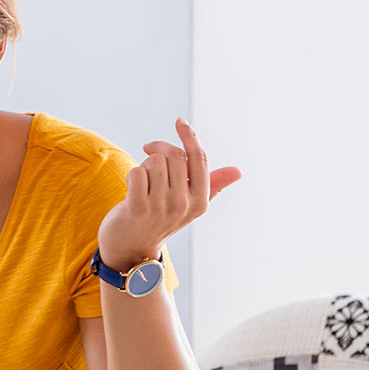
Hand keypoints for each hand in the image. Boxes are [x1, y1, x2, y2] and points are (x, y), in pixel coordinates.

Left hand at [96, 118, 240, 269]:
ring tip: (143, 183)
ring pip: (154, 161)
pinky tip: (131, 190)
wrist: (130, 248)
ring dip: (144, 165)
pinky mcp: (138, 208)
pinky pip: (136, 172)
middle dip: (159, 150)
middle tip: (149, 154)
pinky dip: (132, 175)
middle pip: (174, 154)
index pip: (198, 159)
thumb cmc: (159, 219)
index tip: (179, 121)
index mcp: (200, 200)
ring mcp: (161, 207)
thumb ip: (211, 184)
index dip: (189, 136)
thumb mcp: (188, 205)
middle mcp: (184, 204)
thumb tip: (238, 171)